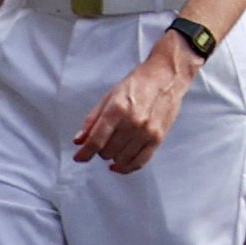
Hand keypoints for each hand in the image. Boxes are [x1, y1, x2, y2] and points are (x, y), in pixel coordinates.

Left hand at [73, 37, 196, 174]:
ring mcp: (147, 132)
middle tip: (102, 141)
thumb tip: (79, 141)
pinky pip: (140, 161)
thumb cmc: (138, 83)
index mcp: (117, 109)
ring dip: (113, 157)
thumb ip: (92, 120)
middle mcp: (132, 122)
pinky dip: (127, 167)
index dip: (84, 153)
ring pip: (121, 159)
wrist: (166, 76)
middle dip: (100, 149)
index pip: (96, 140)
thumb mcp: (109, 97)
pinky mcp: (158, 138)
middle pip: (107, 151)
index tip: (79, 157)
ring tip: (113, 148)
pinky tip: (119, 165)